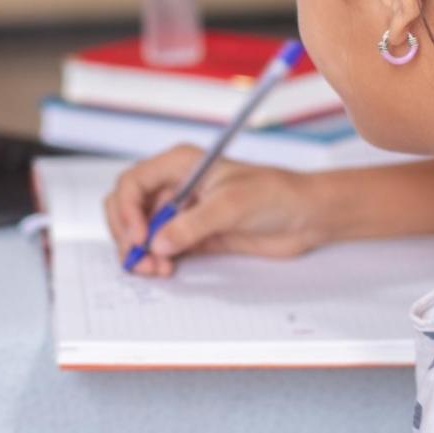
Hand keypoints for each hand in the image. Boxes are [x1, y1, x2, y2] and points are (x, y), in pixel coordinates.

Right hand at [103, 144, 332, 276]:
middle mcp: (176, 185)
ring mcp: (183, 211)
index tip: (140, 236)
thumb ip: (192, 224)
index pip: (133, 183)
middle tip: (139, 258)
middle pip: (129, 207)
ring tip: (154, 268)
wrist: (305, 216)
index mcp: (180, 164)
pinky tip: (165, 268)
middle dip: (128, 233)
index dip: (128, 210)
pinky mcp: (193, 235)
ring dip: (141, 251)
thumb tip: (159, 242)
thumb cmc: (275, 194)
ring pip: (142, 231)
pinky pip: (162, 247)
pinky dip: (156, 259)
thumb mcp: (231, 205)